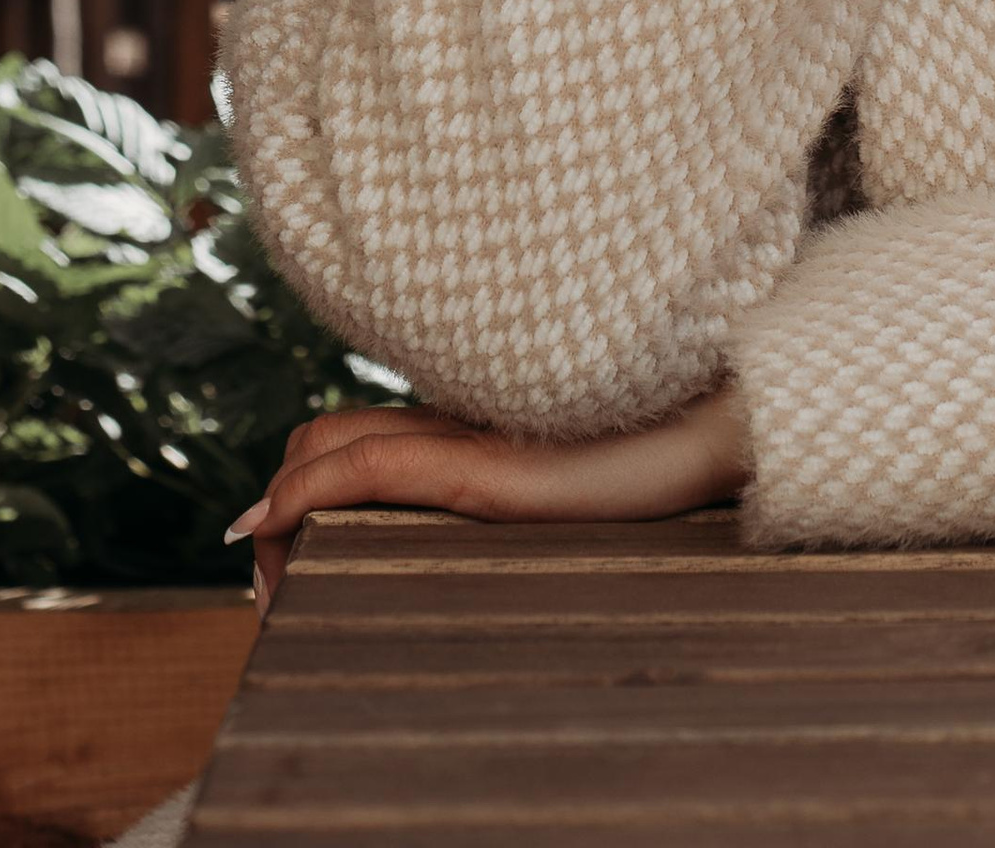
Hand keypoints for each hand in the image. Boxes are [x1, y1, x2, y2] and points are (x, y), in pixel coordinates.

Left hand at [226, 381, 752, 606]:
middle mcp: (461, 415)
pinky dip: (308, 497)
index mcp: (476, 419)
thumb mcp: (576, 480)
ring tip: (271, 578)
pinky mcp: (486, 465)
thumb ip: (524, 481)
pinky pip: (372, 468)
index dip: (301, 481)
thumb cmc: (667, 455)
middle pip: (327, 435)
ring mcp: (471, 436)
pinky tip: (276, 527)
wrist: (726, 424)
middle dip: (279, 507)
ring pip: (333, 450)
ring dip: (281, 514)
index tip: (274, 544)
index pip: (355, 431)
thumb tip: (507, 513)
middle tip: (267, 578)